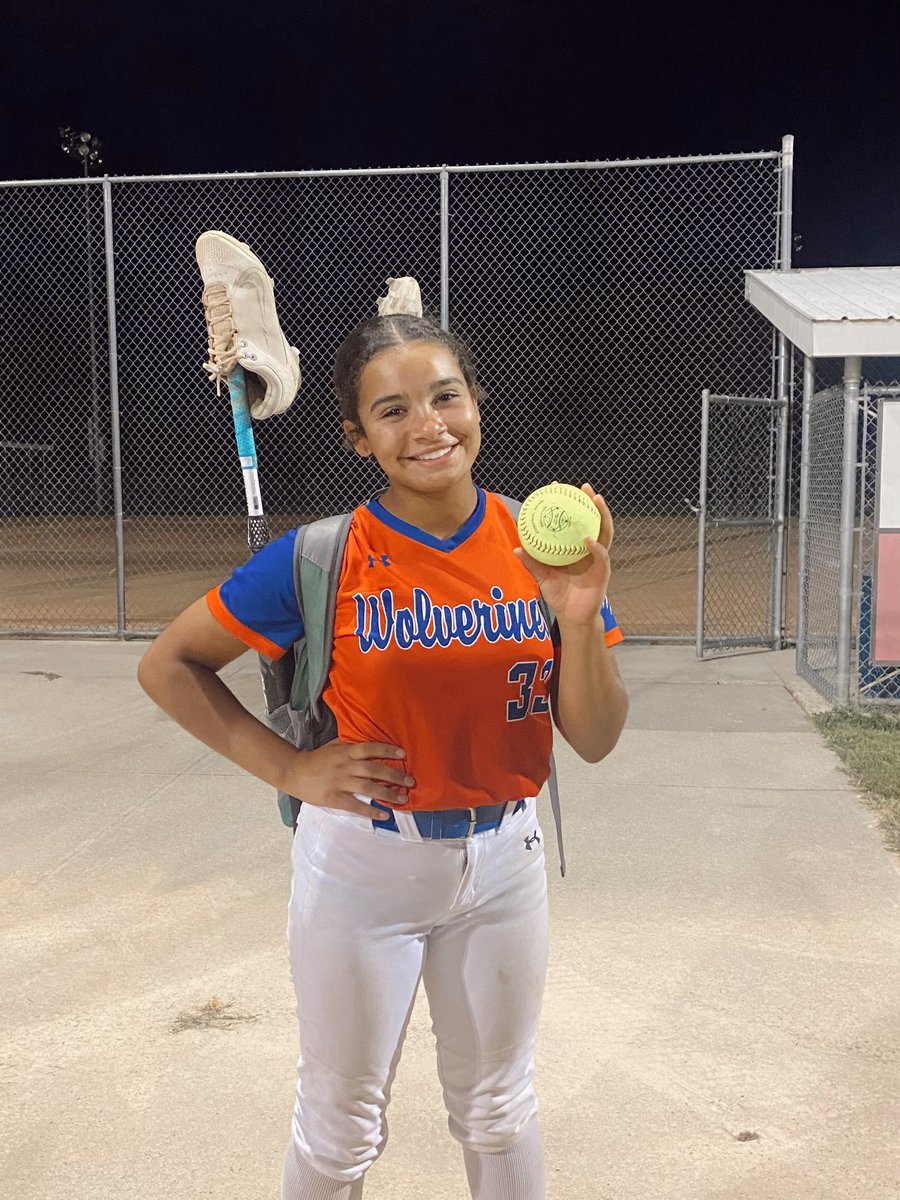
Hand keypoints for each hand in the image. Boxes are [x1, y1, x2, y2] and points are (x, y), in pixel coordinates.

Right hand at [286, 739, 413, 818]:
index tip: (403, 753)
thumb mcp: (334, 746)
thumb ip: (351, 744)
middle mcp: (344, 766)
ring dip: (387, 794)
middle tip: (410, 781)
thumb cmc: (317, 759)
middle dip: (394, 775)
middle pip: (373, 769)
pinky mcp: (333, 798)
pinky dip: (370, 811)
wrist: (293, 772)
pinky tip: (384, 814)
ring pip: (367, 788)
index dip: (387, 750)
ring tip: (402, 799)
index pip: (369, 748)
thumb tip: (372, 742)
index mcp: (345, 752)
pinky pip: (355, 805)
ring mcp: (339, 782)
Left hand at [514, 484, 612, 627]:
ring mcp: (598, 558)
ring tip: (596, 500)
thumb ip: (532, 563)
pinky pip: (600, 555)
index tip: (557, 488)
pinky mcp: (604, 570)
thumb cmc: (559, 595)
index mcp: (575, 546)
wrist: (573, 616)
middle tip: (585, 487)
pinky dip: (595, 546)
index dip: (568, 504)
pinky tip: (587, 539)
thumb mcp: (543, 577)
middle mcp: (590, 548)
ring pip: (604, 531)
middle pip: (594, 520)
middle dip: (591, 502)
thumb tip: (516, 549)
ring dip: (602, 515)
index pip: (574, 520)